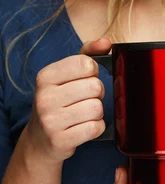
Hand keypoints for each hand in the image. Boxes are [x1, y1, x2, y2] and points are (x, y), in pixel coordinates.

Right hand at [25, 37, 111, 162]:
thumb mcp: (66, 74)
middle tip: (85, 98)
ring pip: (97, 108)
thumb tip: (106, 43)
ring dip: (97, 112)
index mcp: (46, 76)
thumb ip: (88, 54)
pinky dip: (96, 127)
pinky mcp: (61, 140)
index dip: (92, 71)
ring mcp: (51, 120)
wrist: (40, 140)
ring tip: (83, 113)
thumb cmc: (59, 100)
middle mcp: (45, 97)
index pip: (86, 64)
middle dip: (97, 93)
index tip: (84, 78)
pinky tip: (83, 127)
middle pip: (95, 86)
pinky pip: (95, 128)